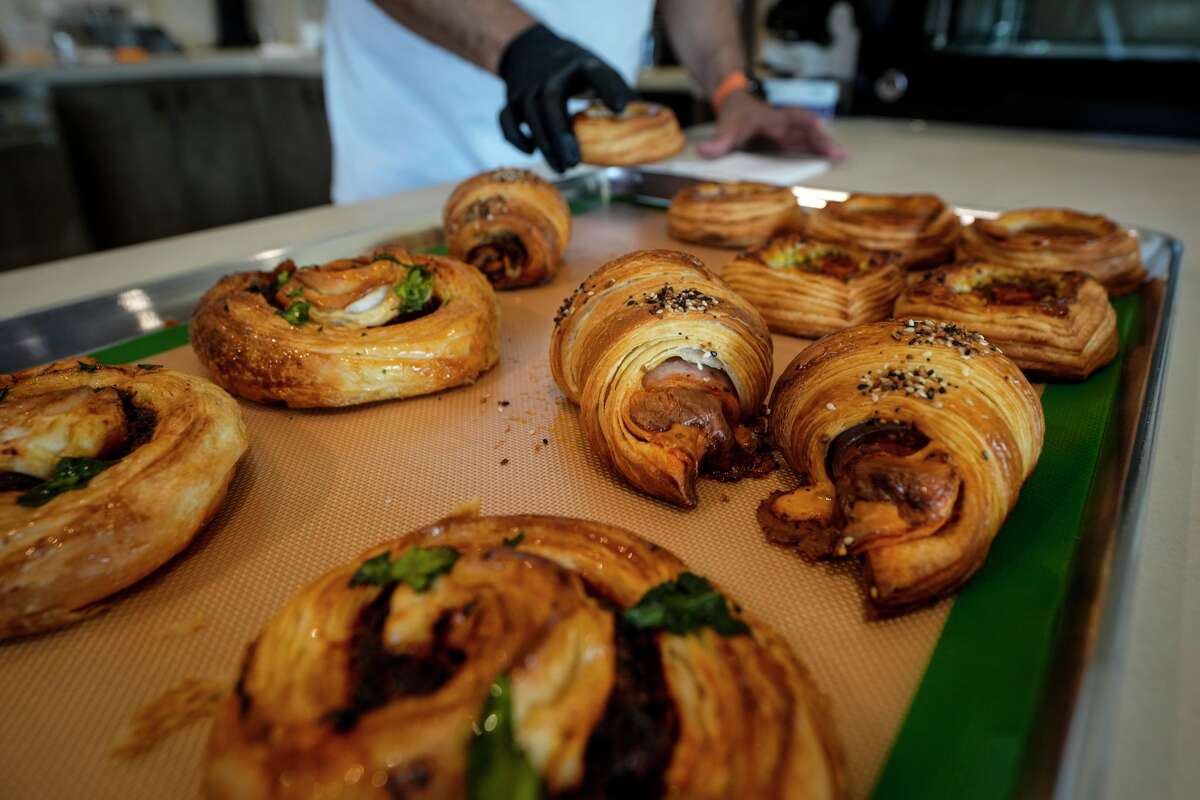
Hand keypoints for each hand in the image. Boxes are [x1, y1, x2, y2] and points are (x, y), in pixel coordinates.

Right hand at [498, 24, 633, 171]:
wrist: (531, 50)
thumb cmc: (576, 70)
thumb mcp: (598, 72)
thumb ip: (622, 95)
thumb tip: (656, 122)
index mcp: (581, 64)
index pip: (596, 73)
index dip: (608, 88)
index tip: (619, 108)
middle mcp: (551, 74)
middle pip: (551, 102)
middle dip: (562, 134)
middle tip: (575, 162)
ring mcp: (527, 87)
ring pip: (529, 116)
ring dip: (545, 144)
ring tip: (563, 168)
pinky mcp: (511, 99)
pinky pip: (506, 120)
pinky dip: (516, 138)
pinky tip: (532, 151)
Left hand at [698, 91, 846, 160]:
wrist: (736, 105)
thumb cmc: (735, 115)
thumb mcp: (726, 127)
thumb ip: (719, 141)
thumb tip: (705, 152)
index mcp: (773, 118)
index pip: (793, 118)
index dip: (805, 123)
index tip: (819, 127)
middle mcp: (785, 125)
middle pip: (808, 131)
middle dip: (823, 141)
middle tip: (840, 153)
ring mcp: (788, 133)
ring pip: (810, 139)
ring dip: (825, 147)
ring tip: (844, 157)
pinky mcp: (788, 141)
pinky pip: (806, 145)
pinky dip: (818, 152)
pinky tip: (832, 159)